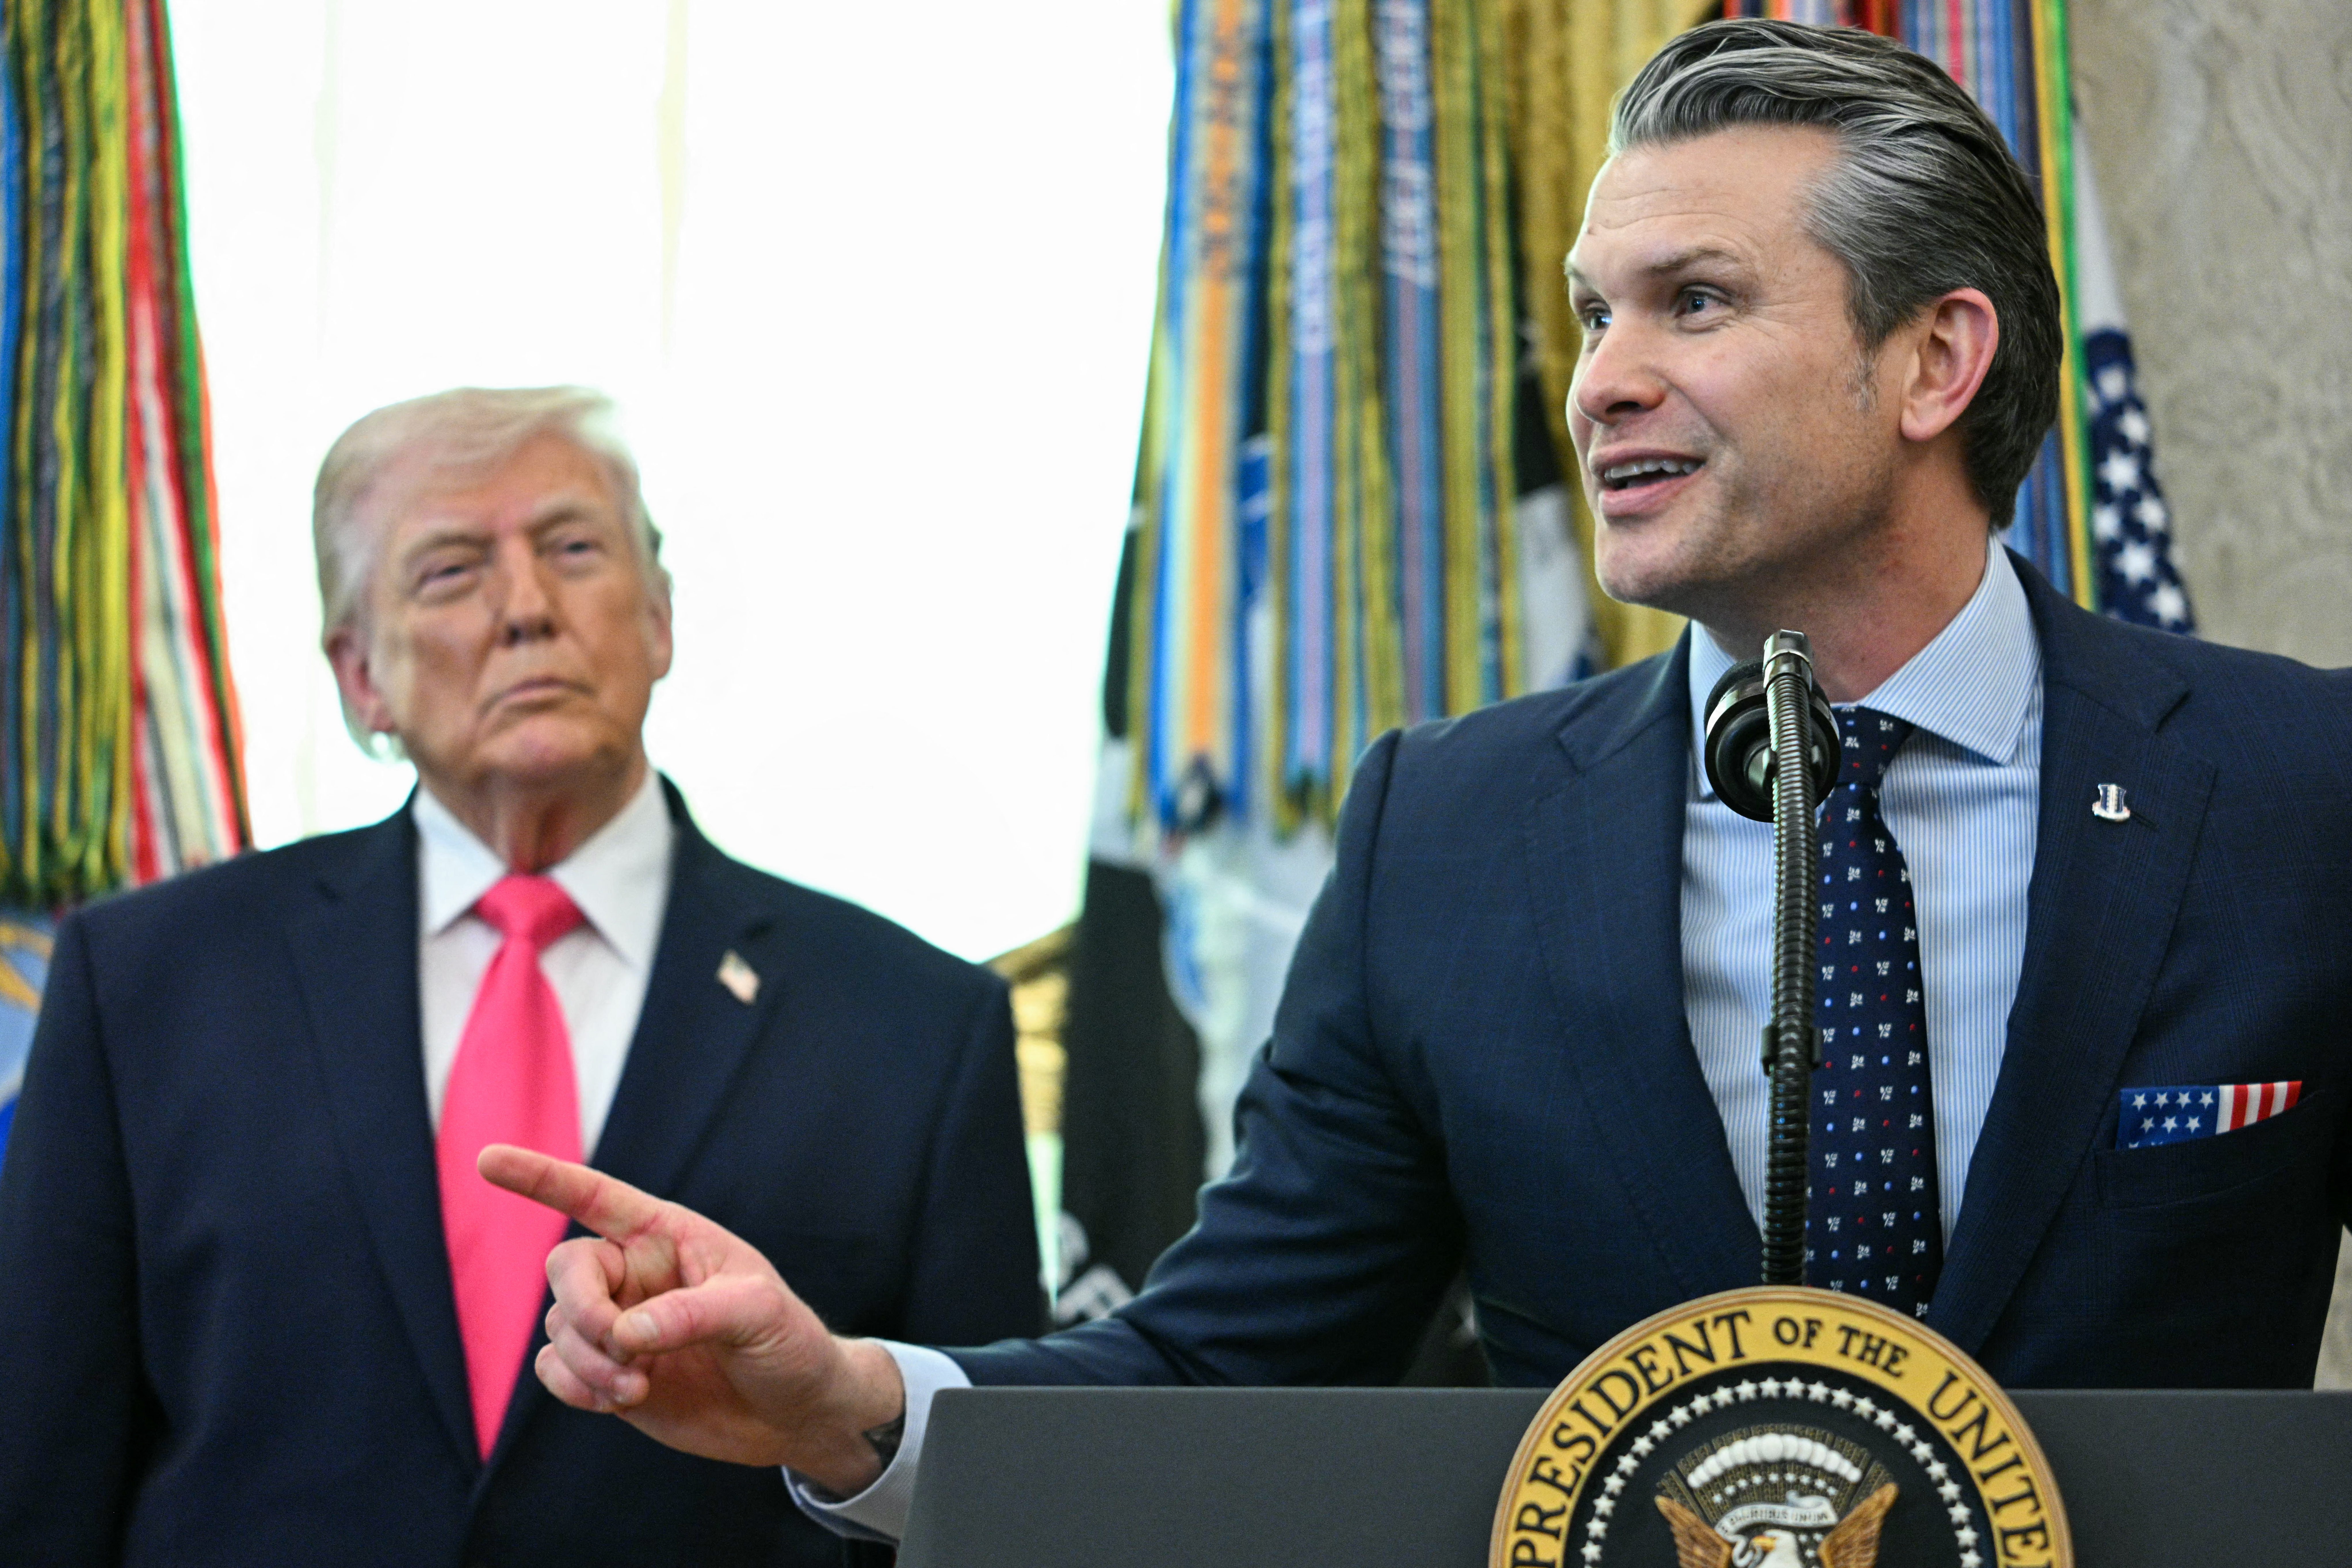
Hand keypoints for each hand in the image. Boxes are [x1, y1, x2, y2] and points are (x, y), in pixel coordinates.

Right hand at [478, 1144, 905, 1493]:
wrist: (794, 1412)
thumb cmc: (788, 1344)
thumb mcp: (760, 1314)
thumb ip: (693, 1314)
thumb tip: (625, 1332)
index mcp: (668, 1236)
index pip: (595, 1196)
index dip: (540, 1177)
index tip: (487, 1159)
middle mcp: (635, 1274)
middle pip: (566, 1270)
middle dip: (583, 1310)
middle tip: (625, 1348)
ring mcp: (618, 1324)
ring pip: (560, 1327)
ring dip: (588, 1362)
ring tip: (640, 1386)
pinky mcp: (607, 1373)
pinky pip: (556, 1369)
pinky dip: (575, 1387)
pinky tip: (621, 1399)